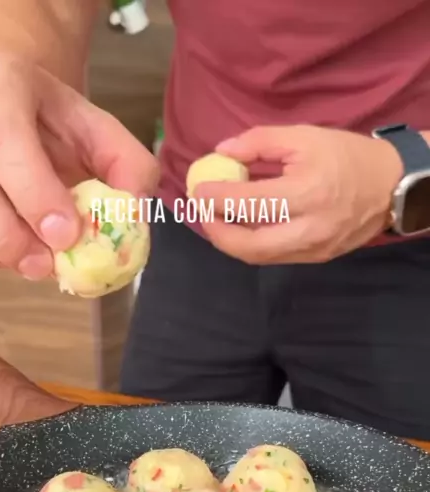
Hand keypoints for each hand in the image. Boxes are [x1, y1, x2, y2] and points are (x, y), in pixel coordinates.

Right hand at [0, 52, 158, 278]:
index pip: (4, 139)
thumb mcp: (99, 129)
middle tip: (47, 265)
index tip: (67, 235)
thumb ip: (129, 166)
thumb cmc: (54, 124)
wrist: (8, 105)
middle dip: (11, 239)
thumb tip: (134, 215)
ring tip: (28, 254)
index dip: (34, 194)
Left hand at [194, 125, 402, 263]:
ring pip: (258, 256)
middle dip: (217, 231)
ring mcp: (313, 249)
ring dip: (230, 241)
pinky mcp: (316, 259)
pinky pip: (274, 257)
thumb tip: (221, 152)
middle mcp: (310, 228)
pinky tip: (240, 228)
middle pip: (249, 245)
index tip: (199, 189)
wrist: (389, 185)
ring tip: (215, 220)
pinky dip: (251, 244)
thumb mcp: (304, 136)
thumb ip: (259, 142)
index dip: (217, 198)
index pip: (250, 203)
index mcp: (308, 192)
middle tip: (201, 213)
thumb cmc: (345, 156)